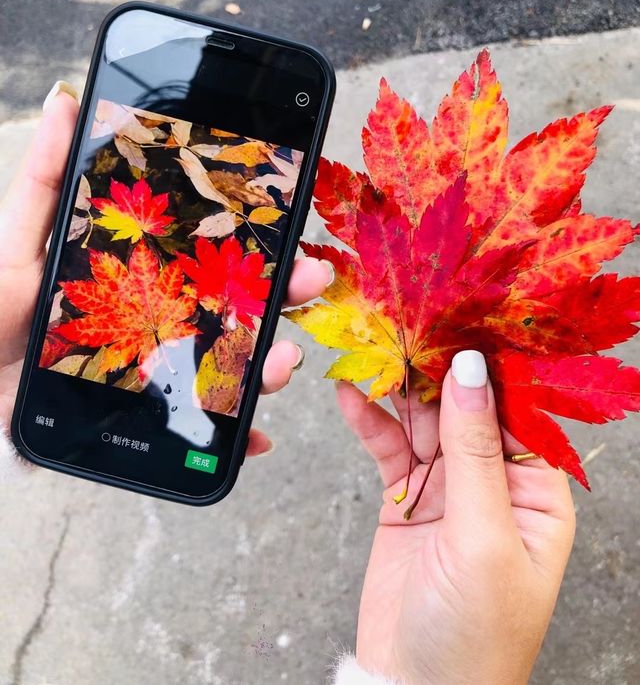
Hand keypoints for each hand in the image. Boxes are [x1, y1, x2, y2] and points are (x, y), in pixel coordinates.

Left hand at [0, 83, 331, 453]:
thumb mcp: (20, 242)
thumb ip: (46, 179)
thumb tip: (65, 98)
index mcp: (148, 274)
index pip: (216, 255)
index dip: (259, 244)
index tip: (293, 227)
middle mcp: (168, 319)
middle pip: (241, 306)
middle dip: (285, 293)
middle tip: (312, 278)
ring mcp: (165, 368)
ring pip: (236, 365)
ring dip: (272, 364)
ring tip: (282, 363)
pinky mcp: (154, 415)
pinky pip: (206, 427)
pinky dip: (236, 436)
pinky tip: (255, 437)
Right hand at [337, 349, 574, 684]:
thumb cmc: (473, 634)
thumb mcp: (482, 535)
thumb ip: (473, 450)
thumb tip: (472, 372)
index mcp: (536, 493)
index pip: (518, 412)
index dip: (492, 368)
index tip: (464, 321)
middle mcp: (494, 483)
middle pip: (467, 408)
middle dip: (439, 369)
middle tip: (409, 325)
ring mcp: (447, 489)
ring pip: (426, 421)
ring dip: (401, 388)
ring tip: (376, 349)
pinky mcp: (405, 497)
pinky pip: (389, 447)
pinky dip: (370, 420)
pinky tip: (351, 395)